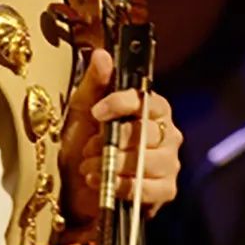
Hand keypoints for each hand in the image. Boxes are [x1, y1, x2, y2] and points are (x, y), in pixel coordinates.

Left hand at [59, 50, 182, 225]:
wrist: (74, 186)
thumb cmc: (81, 144)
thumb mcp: (81, 111)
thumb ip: (94, 83)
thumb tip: (102, 54)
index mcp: (150, 109)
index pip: (146, 100)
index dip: (121, 104)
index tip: (96, 113)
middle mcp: (167, 133)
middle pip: (147, 133)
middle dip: (112, 142)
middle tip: (89, 148)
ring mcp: (170, 163)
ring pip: (148, 161)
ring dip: (113, 164)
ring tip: (89, 167)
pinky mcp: (166, 190)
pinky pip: (149, 188)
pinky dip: (122, 186)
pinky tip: (102, 183)